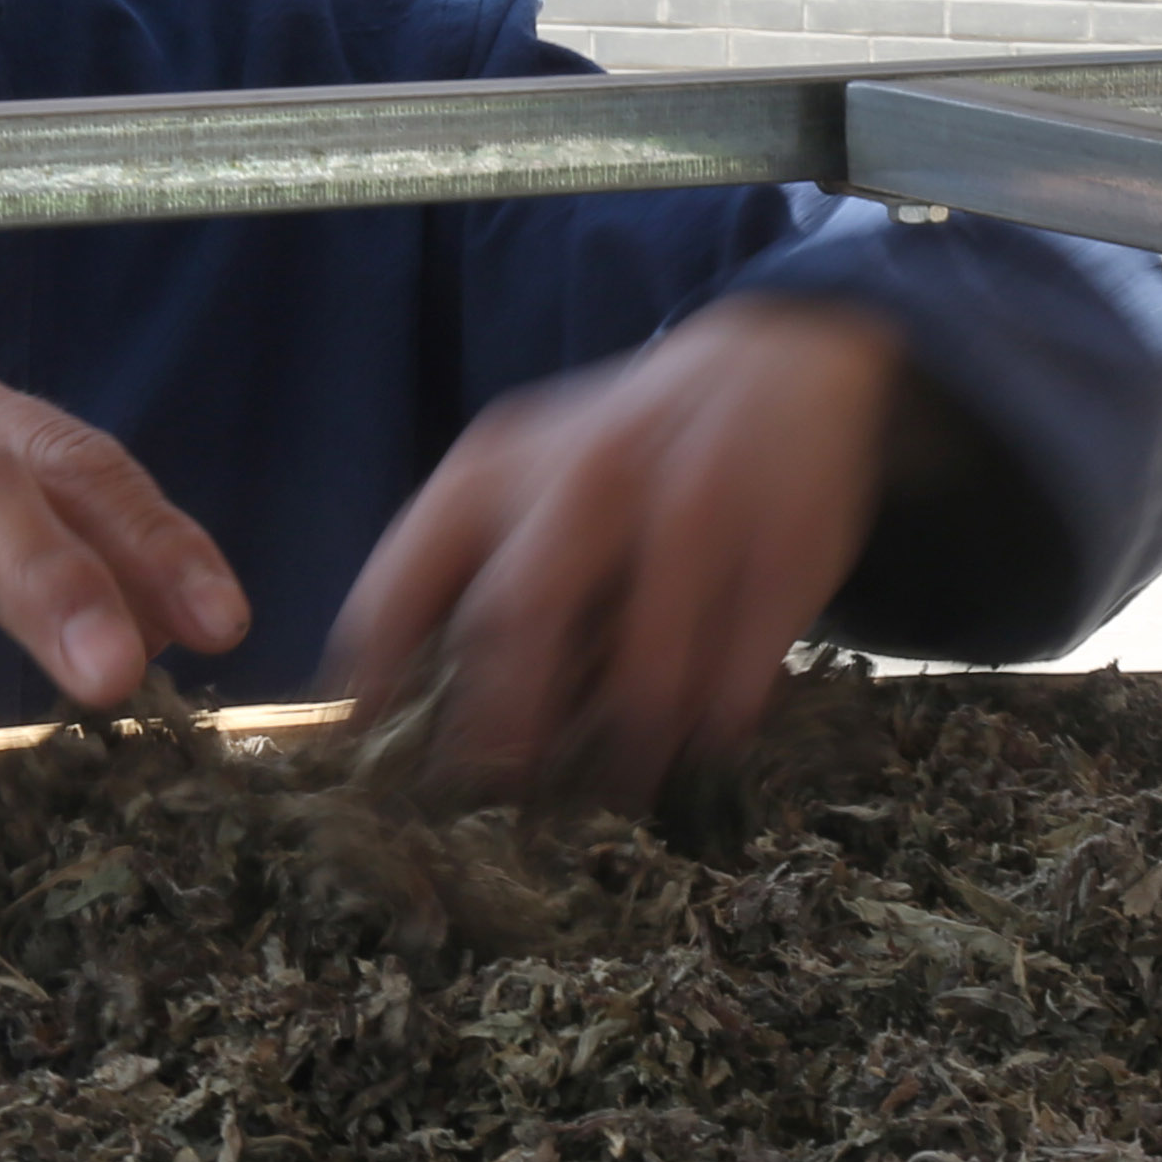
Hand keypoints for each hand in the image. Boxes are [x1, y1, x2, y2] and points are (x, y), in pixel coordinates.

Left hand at [325, 295, 925, 814]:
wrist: (778, 363)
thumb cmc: (621, 449)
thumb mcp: (522, 472)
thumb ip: (458, 566)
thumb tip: (390, 710)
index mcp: (497, 465)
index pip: (404, 586)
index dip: (379, 690)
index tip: (381, 769)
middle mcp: (589, 477)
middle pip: (520, 620)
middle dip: (504, 732)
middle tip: (505, 798)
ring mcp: (694, 509)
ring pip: (644, 673)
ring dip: (623, 754)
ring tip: (615, 793)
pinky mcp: (781, 550)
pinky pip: (736, 679)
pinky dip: (709, 730)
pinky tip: (695, 744)